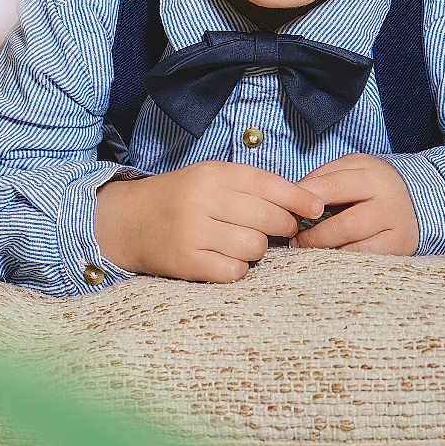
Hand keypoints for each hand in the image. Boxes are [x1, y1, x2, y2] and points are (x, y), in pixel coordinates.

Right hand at [95, 161, 324, 283]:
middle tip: (276, 231)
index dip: (298, 198)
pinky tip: (223, 260)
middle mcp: (203, 199)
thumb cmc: (179, 199)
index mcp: (213, 173)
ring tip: (238, 243)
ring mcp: (194, 231)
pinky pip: (235, 272)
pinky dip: (236, 270)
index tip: (317, 208)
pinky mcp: (187, 262)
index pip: (268, 184)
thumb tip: (306, 205)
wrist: (127, 221)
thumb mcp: (210, 179)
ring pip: (255, 247)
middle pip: (268, 219)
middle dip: (281, 227)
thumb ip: (251, 187)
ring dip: (255, 250)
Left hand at [293, 154, 417, 254]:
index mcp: (372, 175)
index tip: (285, 210)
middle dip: (314, 236)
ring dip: (326, 251)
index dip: (304, 199)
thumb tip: (291, 198)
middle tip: (294, 240)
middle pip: (345, 225)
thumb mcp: (350, 169)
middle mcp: (389, 203)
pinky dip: (343, 259)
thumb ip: (322, 178)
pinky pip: (365, 260)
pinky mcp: (400, 250)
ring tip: (306, 249)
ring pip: (356, 248)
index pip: (332, 187)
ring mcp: (398, 229)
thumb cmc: (370, 185)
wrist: (415, 201)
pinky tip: (329, 256)